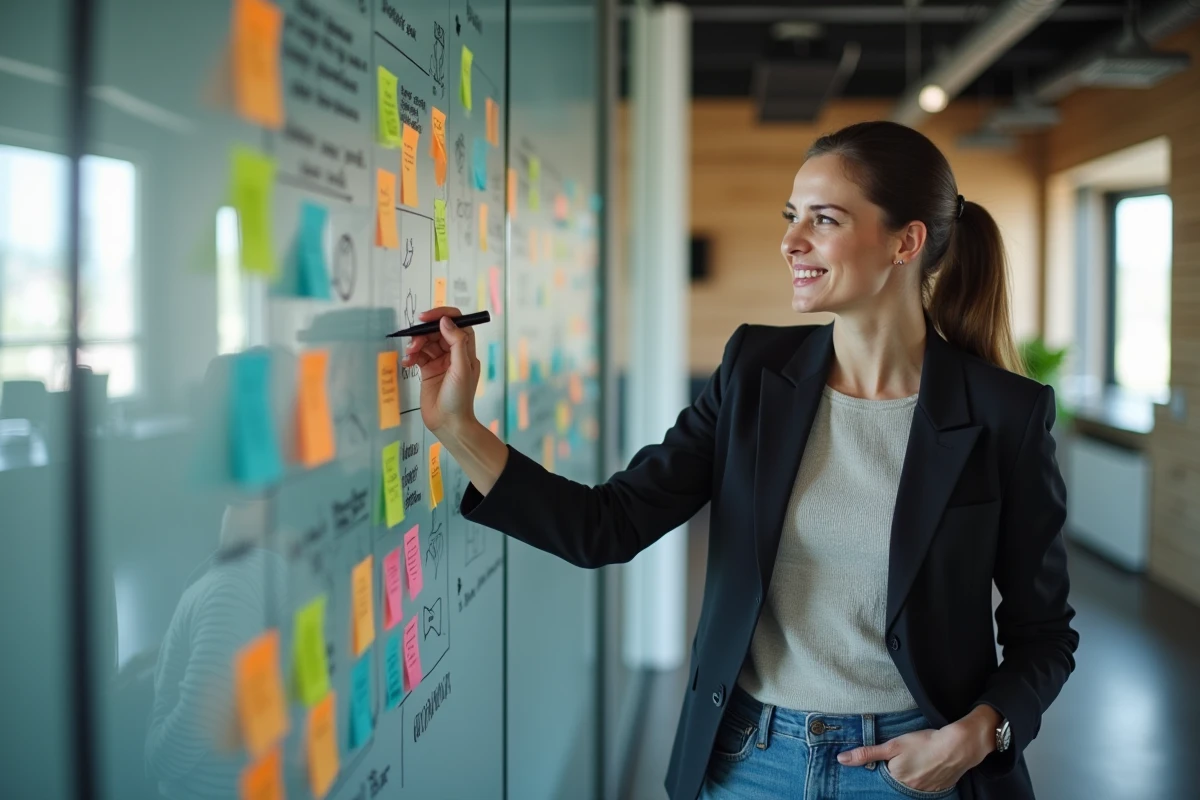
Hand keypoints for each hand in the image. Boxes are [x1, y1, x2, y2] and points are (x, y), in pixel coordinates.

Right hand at [400, 306, 480, 434]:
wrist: (448, 423)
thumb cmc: (460, 399)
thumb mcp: (462, 368)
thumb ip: (456, 343)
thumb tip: (446, 321)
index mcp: (465, 350)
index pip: (457, 323)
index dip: (443, 316)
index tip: (427, 318)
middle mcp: (453, 354)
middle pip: (438, 331)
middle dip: (424, 333)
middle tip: (415, 341)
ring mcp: (440, 361)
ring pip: (426, 342)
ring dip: (416, 344)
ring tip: (410, 353)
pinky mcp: (428, 370)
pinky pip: (418, 355)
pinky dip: (411, 355)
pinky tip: (407, 362)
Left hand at [836, 722, 986, 792]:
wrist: (957, 747)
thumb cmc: (923, 743)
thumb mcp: (892, 746)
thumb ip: (867, 754)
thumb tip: (841, 759)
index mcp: (897, 780)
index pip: (882, 778)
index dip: (884, 768)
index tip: (888, 760)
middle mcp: (910, 790)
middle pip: (897, 783)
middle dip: (897, 774)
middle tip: (906, 760)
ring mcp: (926, 791)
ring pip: (911, 786)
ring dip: (911, 777)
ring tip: (917, 763)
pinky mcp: (939, 789)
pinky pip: (926, 787)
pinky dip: (924, 778)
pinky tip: (927, 767)